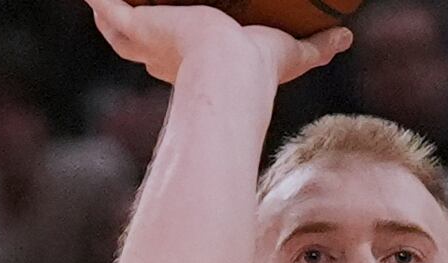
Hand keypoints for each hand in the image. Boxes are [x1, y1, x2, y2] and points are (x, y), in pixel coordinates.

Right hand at [81, 0, 345, 88]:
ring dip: (112, 14)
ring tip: (104, 1)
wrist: (230, 72)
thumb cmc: (259, 71)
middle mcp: (170, 59)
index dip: (173, 41)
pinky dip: (101, 2)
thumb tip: (346, 39)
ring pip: (122, 29)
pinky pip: (110, 9)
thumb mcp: (293, 52)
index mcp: (198, 65)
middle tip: (127, 10)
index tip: (178, 29)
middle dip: (135, 28)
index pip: (179, 55)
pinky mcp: (140, 28)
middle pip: (143, 43)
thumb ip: (317, 47)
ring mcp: (150, 45)